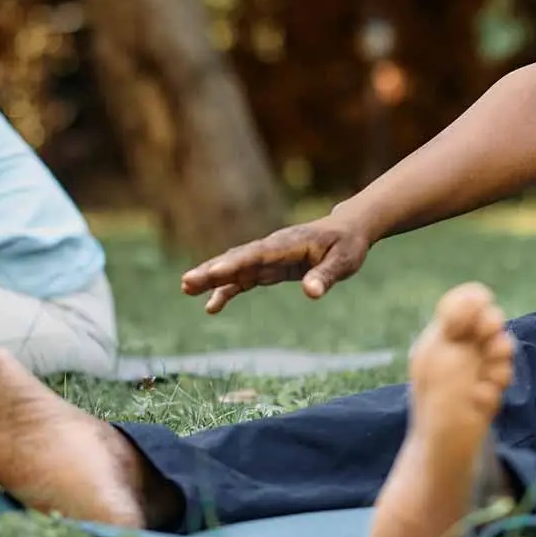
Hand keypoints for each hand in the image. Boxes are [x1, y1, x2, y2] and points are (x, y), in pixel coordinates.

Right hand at [180, 216, 371, 313]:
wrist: (348, 231)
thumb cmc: (348, 245)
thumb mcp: (344, 261)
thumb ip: (326, 276)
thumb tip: (311, 293)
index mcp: (289, 243)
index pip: (258, 254)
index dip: (236, 263)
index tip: (214, 272)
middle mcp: (273, 247)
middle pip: (239, 258)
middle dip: (213, 270)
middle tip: (187, 283)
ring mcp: (269, 256)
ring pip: (235, 266)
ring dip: (213, 278)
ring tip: (187, 289)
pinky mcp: (270, 266)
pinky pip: (244, 278)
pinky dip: (228, 289)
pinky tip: (212, 305)